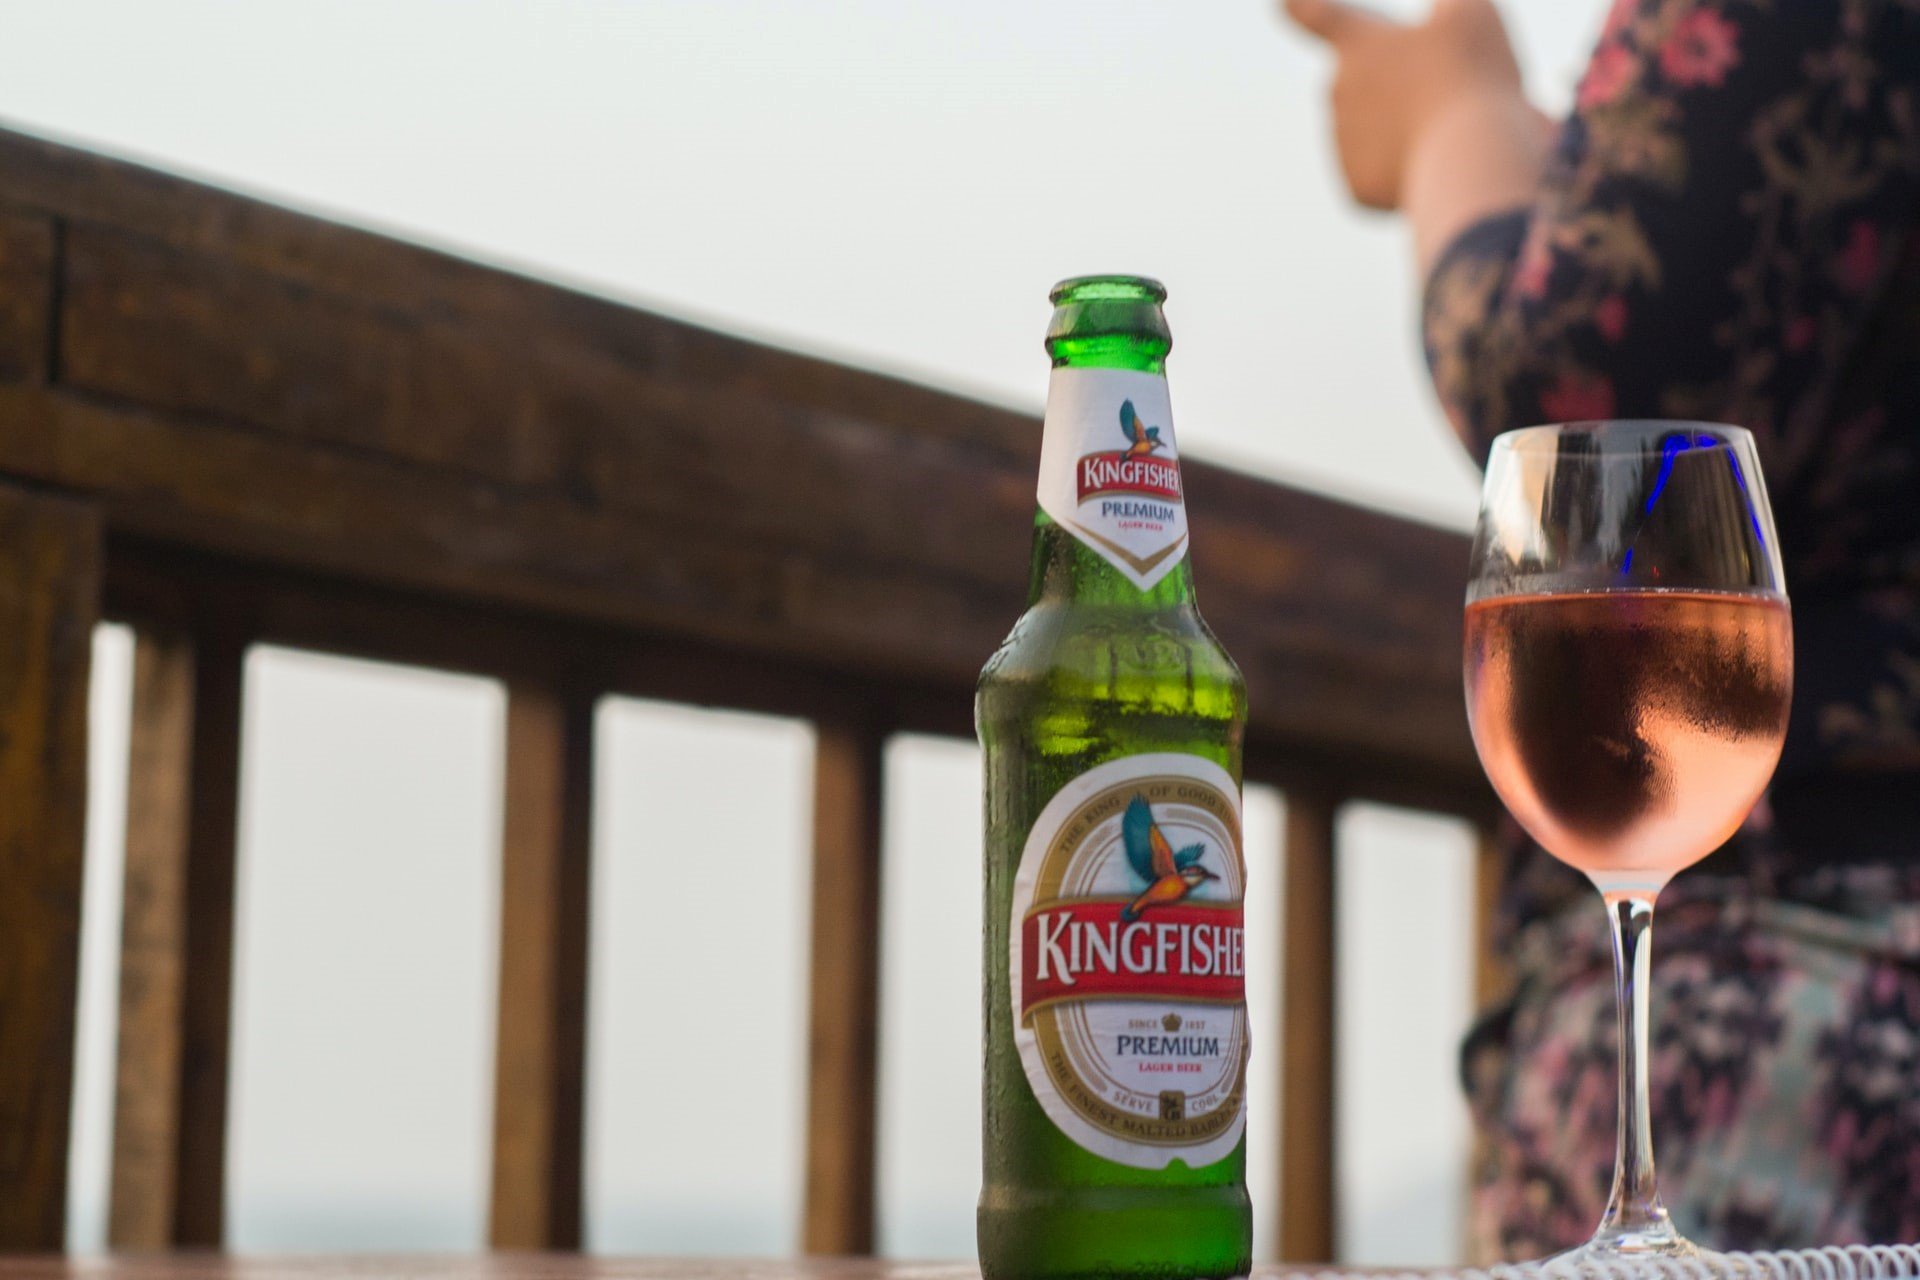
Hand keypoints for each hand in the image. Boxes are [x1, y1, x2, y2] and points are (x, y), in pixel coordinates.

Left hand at [1284, 0, 1529, 210]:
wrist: (1468, 158)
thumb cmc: (1469, 76)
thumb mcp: (1470, 16)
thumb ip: (1448, 5)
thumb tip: (1441, 17)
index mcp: (1358, 46)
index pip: (1316, 16)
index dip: (1301, 7)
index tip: (1285, 5)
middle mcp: (1337, 93)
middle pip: (1364, 86)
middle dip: (1396, 88)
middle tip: (1441, 92)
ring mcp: (1342, 144)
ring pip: (1375, 131)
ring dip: (1405, 130)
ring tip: (1444, 133)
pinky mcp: (1356, 188)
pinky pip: (1381, 174)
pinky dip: (1408, 171)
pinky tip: (1432, 166)